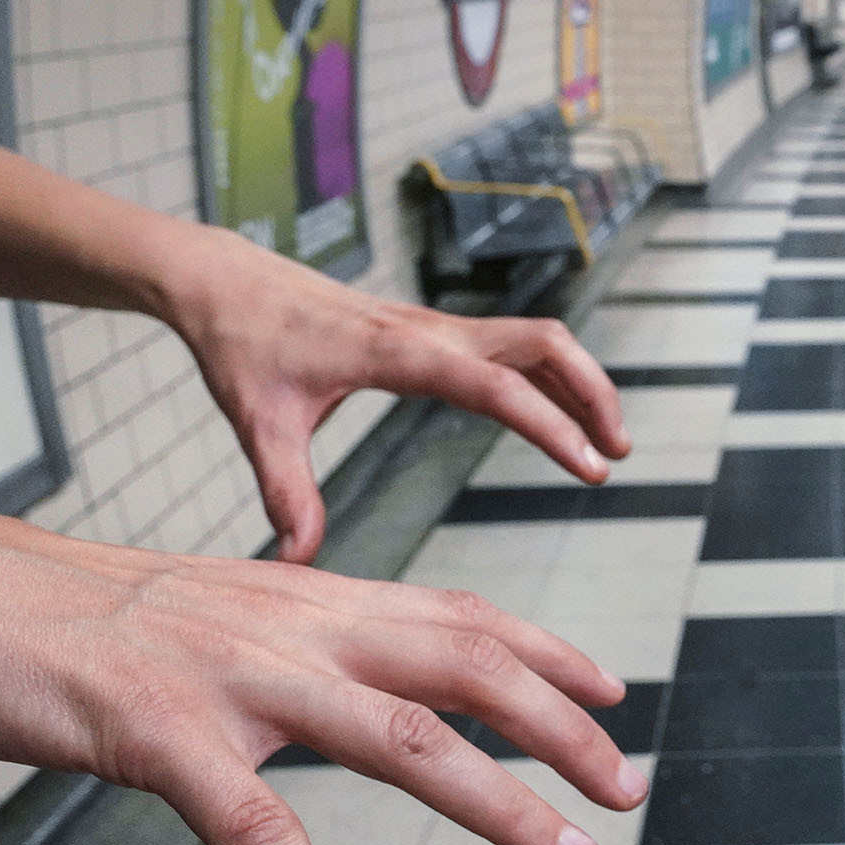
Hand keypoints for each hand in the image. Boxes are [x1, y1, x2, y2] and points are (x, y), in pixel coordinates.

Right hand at [0, 448, 646, 844]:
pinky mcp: (150, 733)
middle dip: (558, 724)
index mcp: (288, 596)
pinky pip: (251, 828)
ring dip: (494, 802)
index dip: (539, 652)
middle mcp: (279, 622)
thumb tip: (322, 695)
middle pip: (456, 662)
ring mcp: (222, 674)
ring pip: (393, 738)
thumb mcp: (187, 620)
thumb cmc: (47, 618)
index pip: (447, 612)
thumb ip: (266, 652)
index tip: (611, 691)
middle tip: (630, 784)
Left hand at [163, 229, 630, 563]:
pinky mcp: (432, 332)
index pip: (498, 386)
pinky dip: (549, 378)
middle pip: (544, 344)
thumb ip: (285, 493)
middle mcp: (430, 330)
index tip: (592, 468)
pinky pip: (510, 347)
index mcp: (397, 351)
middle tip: (618, 453)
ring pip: (536, 340)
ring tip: (607, 443)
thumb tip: (296, 562)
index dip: (552, 427)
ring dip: (579, 382)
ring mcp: (436, 326)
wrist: (227, 281)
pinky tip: (558, 418)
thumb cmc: (242, 346)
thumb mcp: (258, 424)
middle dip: (592, 392)